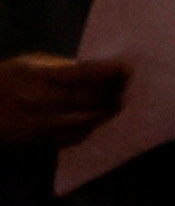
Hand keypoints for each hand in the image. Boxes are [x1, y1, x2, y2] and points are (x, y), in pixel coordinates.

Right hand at [0, 54, 127, 147]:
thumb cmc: (5, 79)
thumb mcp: (28, 65)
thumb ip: (60, 69)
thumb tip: (96, 71)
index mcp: (35, 76)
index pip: (80, 74)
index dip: (107, 71)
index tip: (128, 68)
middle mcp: (38, 101)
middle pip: (87, 100)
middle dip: (112, 94)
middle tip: (130, 89)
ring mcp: (38, 124)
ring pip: (84, 122)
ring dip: (105, 114)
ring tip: (119, 105)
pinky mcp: (38, 140)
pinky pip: (72, 137)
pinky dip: (90, 129)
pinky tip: (99, 121)